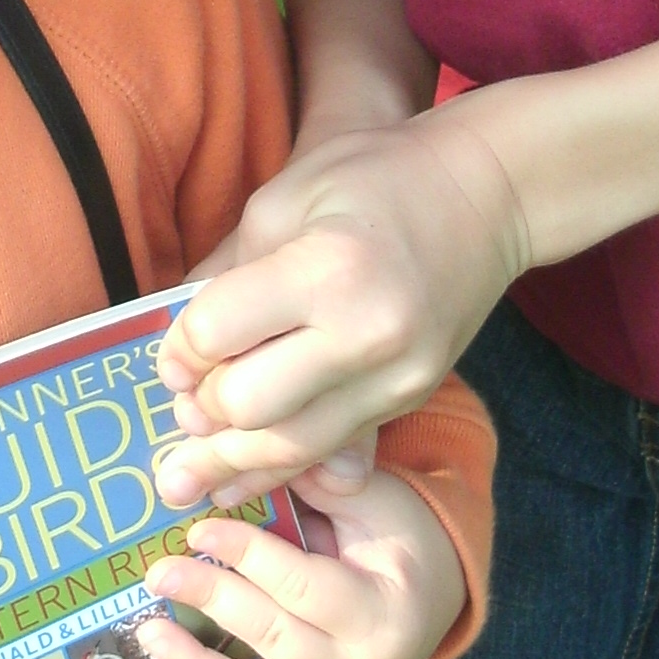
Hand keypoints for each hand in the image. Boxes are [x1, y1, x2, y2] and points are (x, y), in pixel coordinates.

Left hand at [134, 470, 467, 658]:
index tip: (198, 529)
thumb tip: (248, 463)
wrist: (435, 602)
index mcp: (382, 616)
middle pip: (272, 640)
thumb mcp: (377, 502)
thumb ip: (320, 485)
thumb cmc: (400, 543)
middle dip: (210, 600)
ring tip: (150, 634)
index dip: (246, 555)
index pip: (302, 588)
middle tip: (159, 572)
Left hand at [155, 107, 527, 505]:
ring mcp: (397, 376)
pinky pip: (330, 449)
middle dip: (202, 406)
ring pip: (289, 448)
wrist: (486, 194)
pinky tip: (236, 478)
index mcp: (329, 268)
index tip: (172, 354)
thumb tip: (174, 346)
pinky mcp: (410, 398)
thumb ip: (224, 272)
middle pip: (248, 405)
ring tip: (184, 474)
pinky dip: (279, 466)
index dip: (179, 348)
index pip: (218, 333)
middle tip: (184, 398)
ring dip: (229, 461)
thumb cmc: (374, 180)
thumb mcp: (283, 199)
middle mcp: (368, 333)